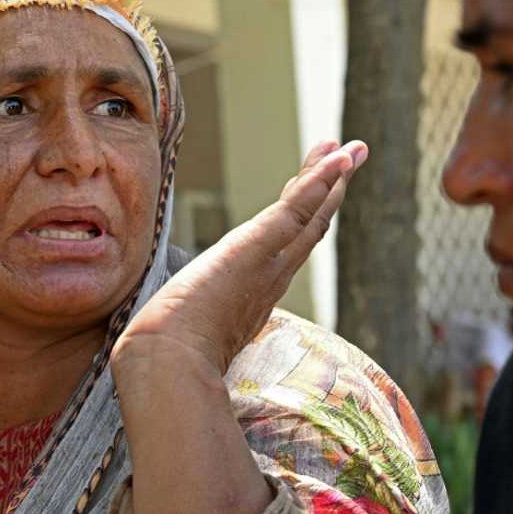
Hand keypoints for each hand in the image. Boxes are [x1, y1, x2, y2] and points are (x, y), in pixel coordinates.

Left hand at [112, 140, 367, 377]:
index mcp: (254, 297)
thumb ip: (184, 327)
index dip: (305, 218)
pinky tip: (335, 158)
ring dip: (330, 178)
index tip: (316, 193)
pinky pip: (295, 210)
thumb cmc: (166, 356)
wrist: (169, 365)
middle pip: (309, 227)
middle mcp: (271, 280)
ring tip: (352, 148)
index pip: (286, 248)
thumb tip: (159, 335)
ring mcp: (269, 264)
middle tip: (352, 157)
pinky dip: (318, 183)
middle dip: (330, 192)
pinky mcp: (256, 247)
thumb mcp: (182, 332)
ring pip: (309, 214)